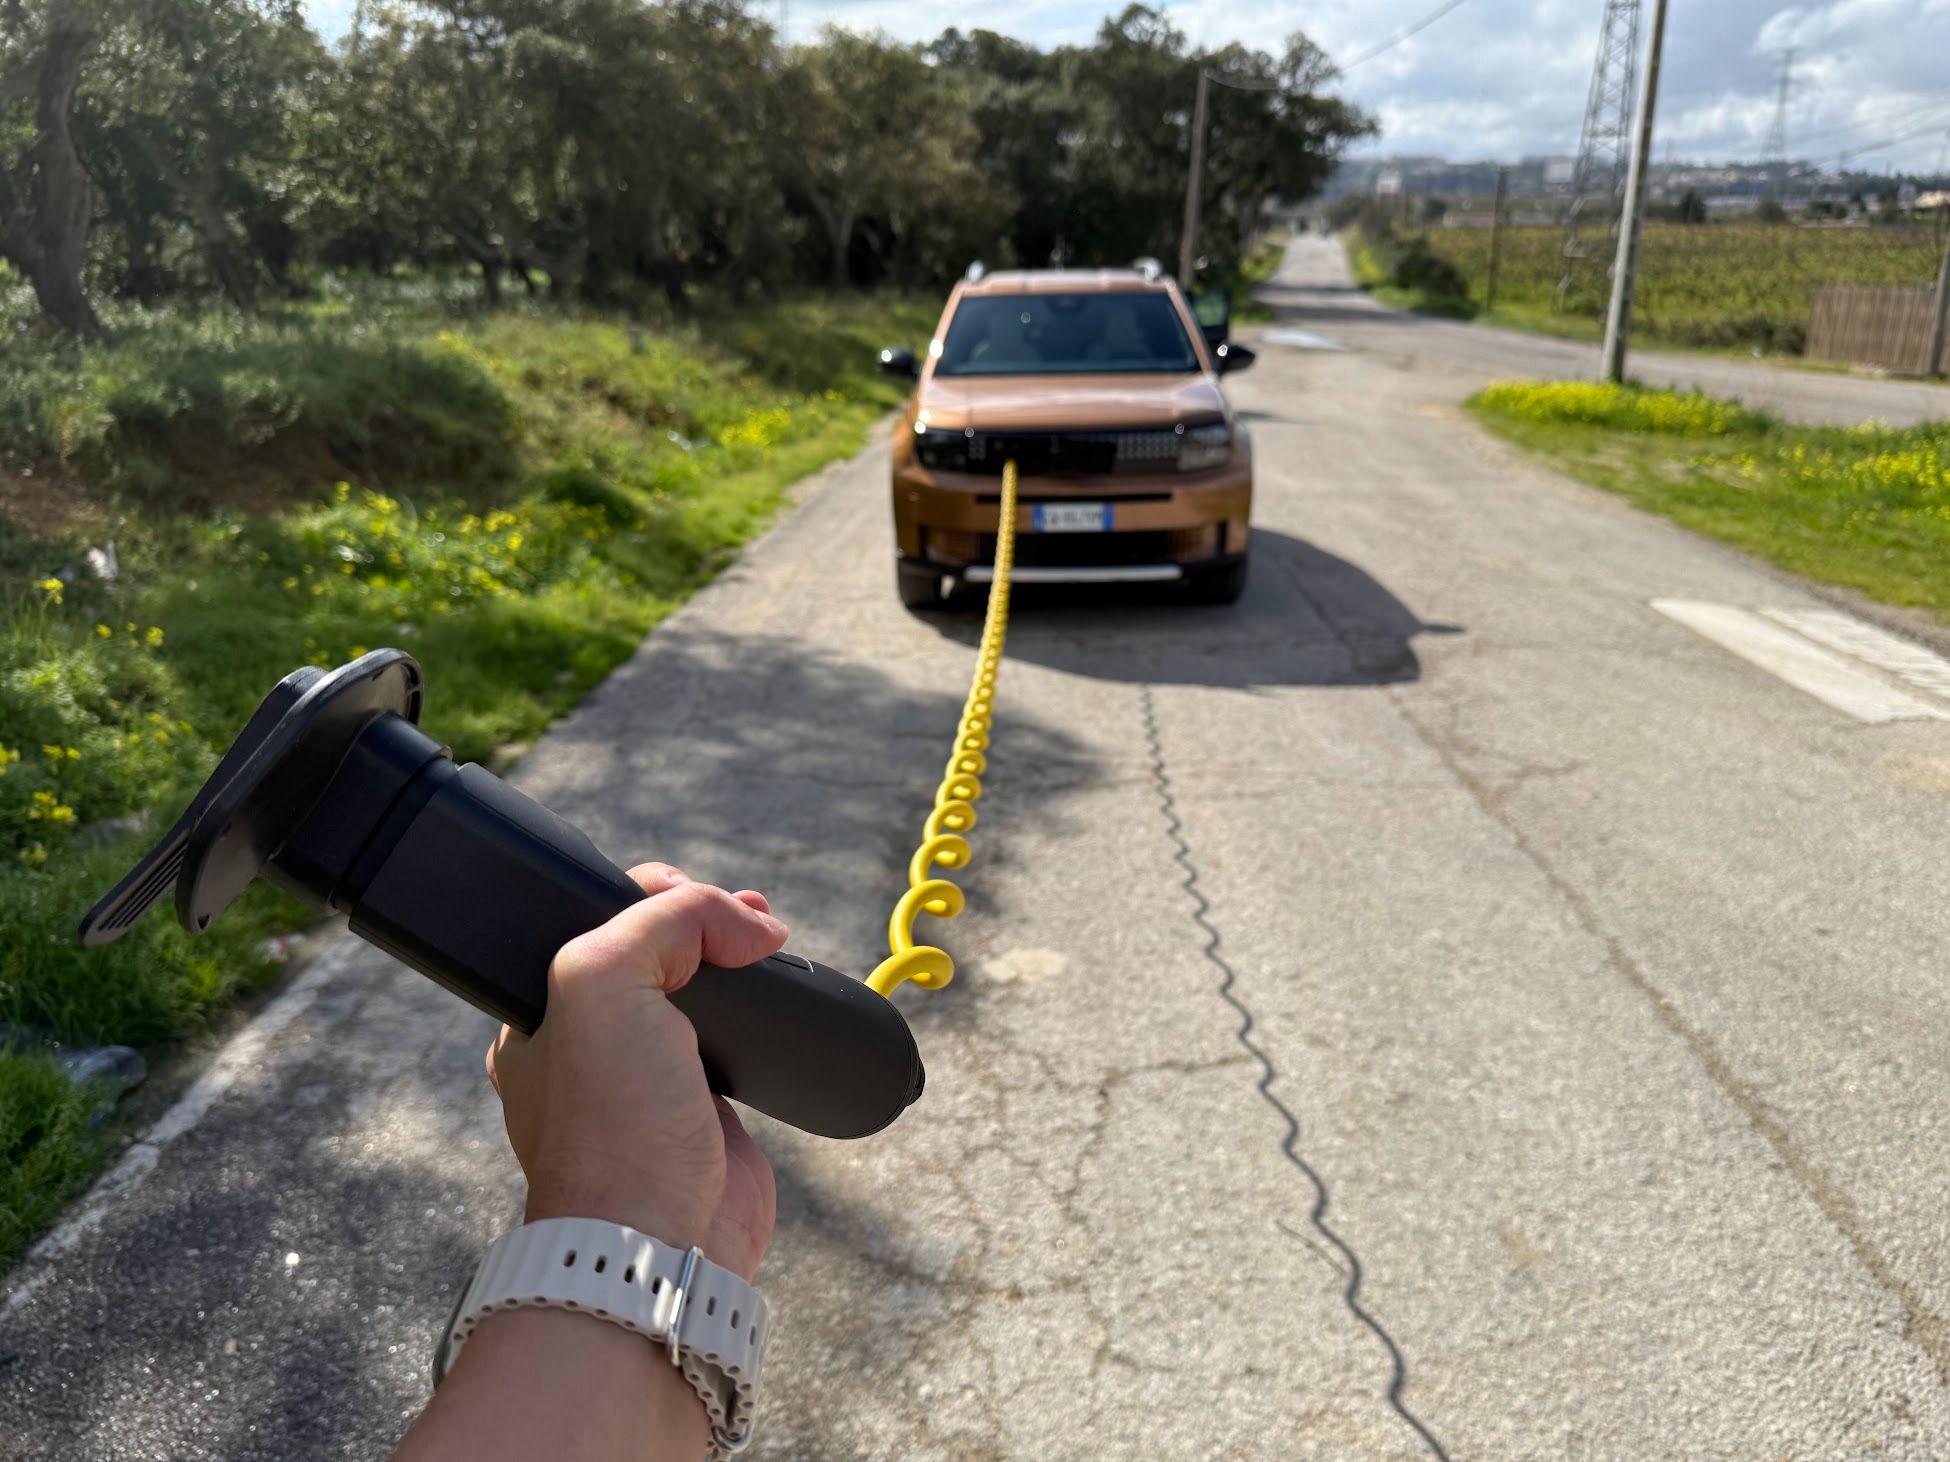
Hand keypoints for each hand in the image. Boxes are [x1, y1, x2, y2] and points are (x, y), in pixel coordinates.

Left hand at [486, 863, 787, 1279]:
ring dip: (738, 959)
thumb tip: (752, 925)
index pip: (598, 919)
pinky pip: (737, 1040)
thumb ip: (666, 923)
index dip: (654, 893)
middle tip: (747, 917)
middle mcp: (594, 1041)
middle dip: (705, 919)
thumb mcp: (604, 981)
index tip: (695, 894)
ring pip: (700, 989)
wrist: (658, 1241)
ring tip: (768, 942)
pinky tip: (778, 1003)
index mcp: (544, 1012)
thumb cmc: (611, 1122)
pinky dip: (762, 1014)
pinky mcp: (709, 1108)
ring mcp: (653, 1076)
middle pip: (657, 948)